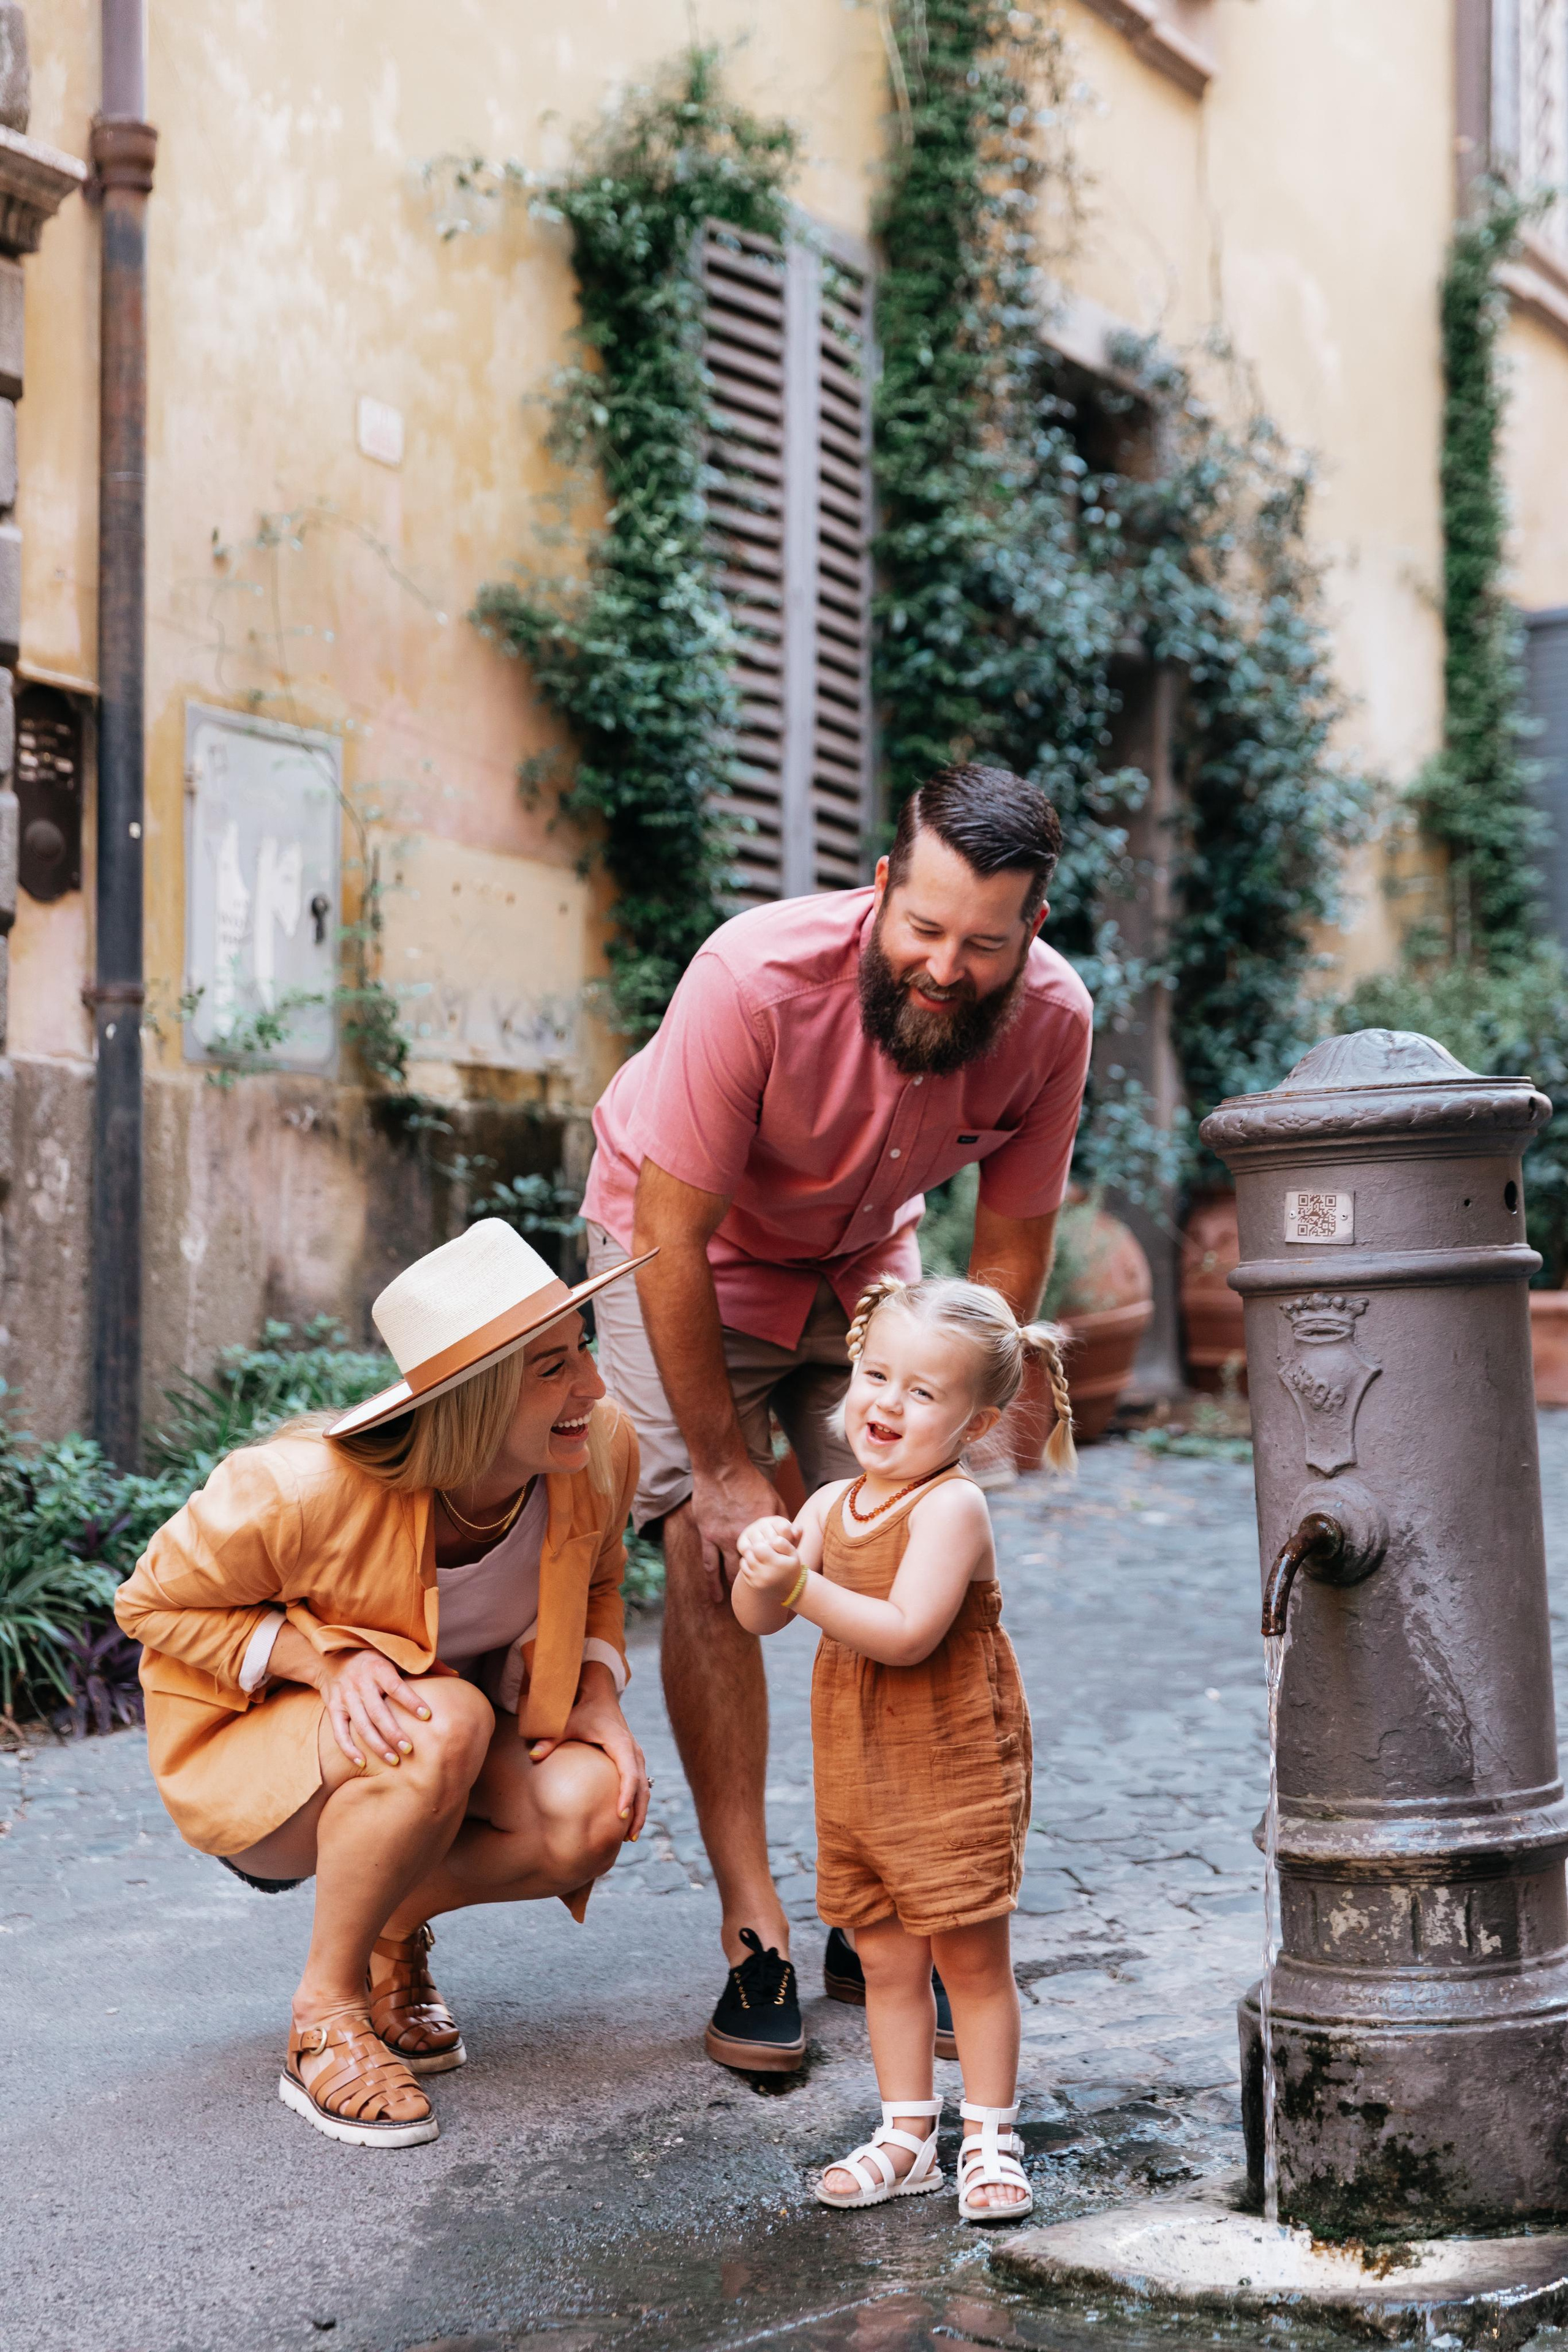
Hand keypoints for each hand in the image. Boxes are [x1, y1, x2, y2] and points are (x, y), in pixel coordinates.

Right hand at [319, 1647, 432, 1769]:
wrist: (333, 1656)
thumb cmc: (374, 1657)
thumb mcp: (396, 1654)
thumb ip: (425, 1665)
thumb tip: (456, 1675)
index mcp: (378, 1667)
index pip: (396, 1686)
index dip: (411, 1701)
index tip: (428, 1716)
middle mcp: (360, 1682)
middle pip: (378, 1712)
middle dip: (394, 1733)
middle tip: (410, 1750)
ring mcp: (345, 1696)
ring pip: (361, 1725)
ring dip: (377, 1745)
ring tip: (394, 1761)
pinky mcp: (333, 1708)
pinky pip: (339, 1732)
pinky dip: (349, 1749)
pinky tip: (363, 1762)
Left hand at [527, 1665, 650, 1840]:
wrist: (599, 1696)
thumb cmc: (582, 1710)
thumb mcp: (566, 1722)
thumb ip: (550, 1739)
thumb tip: (533, 1755)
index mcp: (621, 1744)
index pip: (629, 1773)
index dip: (626, 1795)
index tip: (619, 1815)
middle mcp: (633, 1751)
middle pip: (643, 1786)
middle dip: (638, 1813)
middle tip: (628, 1838)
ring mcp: (635, 1756)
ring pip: (645, 1788)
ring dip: (639, 1812)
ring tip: (629, 1838)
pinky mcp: (632, 1760)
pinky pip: (640, 1785)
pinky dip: (636, 1803)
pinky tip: (626, 1822)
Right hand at [690, 1460, 784, 1604]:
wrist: (721, 1468)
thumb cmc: (749, 1481)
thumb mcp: (773, 1499)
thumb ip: (782, 1520)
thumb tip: (794, 1533)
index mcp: (763, 1531)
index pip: (773, 1558)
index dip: (777, 1575)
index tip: (784, 1589)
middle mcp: (744, 1538)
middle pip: (753, 1568)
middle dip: (759, 1586)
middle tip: (765, 1605)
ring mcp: (723, 1539)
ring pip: (731, 1570)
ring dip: (737, 1589)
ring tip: (741, 1607)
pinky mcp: (707, 1535)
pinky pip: (709, 1563)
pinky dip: (712, 1582)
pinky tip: (716, 1597)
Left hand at [735, 1515, 805, 1602]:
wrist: (791, 1589)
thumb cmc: (791, 1566)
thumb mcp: (793, 1553)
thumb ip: (783, 1543)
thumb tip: (771, 1540)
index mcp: (776, 1565)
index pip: (757, 1547)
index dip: (762, 1544)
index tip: (769, 1547)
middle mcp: (765, 1575)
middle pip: (750, 1553)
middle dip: (756, 1550)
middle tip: (764, 1552)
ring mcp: (757, 1581)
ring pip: (745, 1561)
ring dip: (751, 1556)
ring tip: (761, 1557)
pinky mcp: (753, 1585)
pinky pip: (743, 1570)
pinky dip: (748, 1565)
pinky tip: (758, 1564)